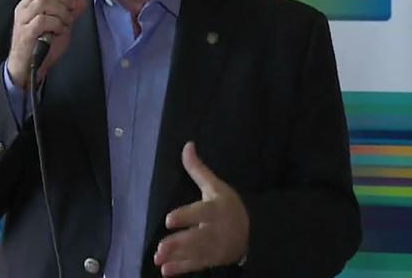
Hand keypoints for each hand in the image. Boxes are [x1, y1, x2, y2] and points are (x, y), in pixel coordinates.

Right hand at [7, 0, 86, 87]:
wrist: (28, 68)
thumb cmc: (42, 45)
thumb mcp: (61, 26)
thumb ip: (71, 12)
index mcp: (31, 1)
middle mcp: (24, 7)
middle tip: (72, 7)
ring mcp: (23, 20)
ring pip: (43, 1)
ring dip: (61, 10)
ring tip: (66, 21)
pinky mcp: (25, 34)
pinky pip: (42, 20)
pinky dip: (56, 23)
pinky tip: (59, 31)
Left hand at [154, 141, 249, 276]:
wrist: (252, 232)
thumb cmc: (228, 205)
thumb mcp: (216, 186)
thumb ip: (198, 170)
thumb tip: (187, 145)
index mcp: (215, 210)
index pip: (201, 212)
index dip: (186, 216)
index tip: (169, 219)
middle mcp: (215, 230)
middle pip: (197, 238)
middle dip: (179, 244)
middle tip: (160, 249)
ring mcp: (214, 248)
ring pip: (195, 254)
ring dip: (176, 257)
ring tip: (158, 259)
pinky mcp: (211, 260)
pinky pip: (196, 265)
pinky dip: (181, 269)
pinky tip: (165, 271)